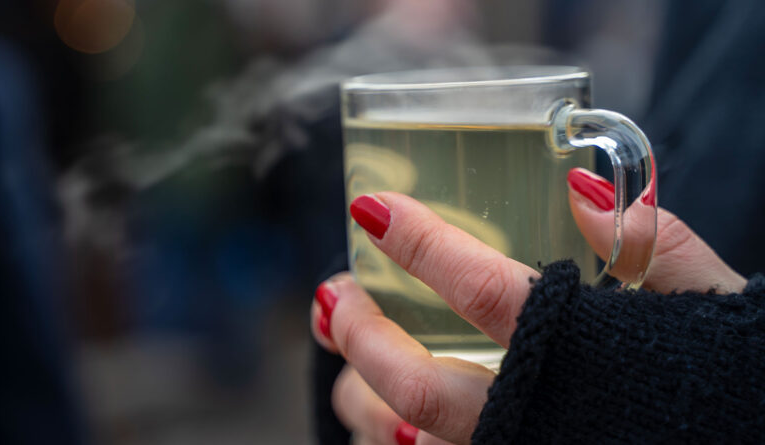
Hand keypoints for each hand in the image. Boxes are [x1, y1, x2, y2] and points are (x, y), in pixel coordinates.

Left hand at [311, 168, 745, 444]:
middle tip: (336, 289)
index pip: (484, 291)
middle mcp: (536, 421)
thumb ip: (652, 241)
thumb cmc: (721, 378)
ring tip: (338, 340)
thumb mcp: (705, 300)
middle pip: (419, 384)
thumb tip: (580, 187)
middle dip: (363, 332)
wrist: (740, 444)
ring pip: (407, 441)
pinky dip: (386, 438)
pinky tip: (372, 406)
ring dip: (358, 391)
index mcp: (582, 358)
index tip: (372, 208)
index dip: (420, 244)